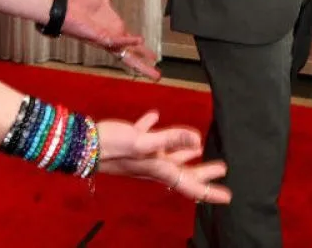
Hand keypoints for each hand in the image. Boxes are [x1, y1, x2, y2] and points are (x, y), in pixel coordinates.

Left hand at [64, 0, 161, 79]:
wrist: (65, 6)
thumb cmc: (79, 3)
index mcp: (114, 30)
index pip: (131, 44)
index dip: (142, 51)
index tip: (154, 57)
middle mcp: (112, 38)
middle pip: (131, 55)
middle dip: (144, 65)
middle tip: (157, 75)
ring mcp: (106, 39)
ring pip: (126, 54)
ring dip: (140, 62)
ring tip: (153, 70)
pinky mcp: (100, 37)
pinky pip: (116, 41)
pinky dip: (128, 41)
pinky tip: (140, 40)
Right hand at [98, 111, 231, 203]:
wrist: (84, 144)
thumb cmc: (113, 146)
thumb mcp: (145, 143)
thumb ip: (171, 139)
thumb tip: (197, 138)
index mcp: (160, 168)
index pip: (189, 183)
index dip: (209, 190)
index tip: (227, 195)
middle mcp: (154, 165)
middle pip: (184, 171)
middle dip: (203, 171)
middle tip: (221, 168)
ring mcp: (142, 155)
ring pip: (170, 155)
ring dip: (186, 152)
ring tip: (200, 148)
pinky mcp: (131, 142)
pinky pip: (148, 136)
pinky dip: (156, 128)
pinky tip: (156, 117)